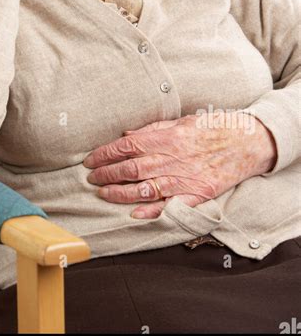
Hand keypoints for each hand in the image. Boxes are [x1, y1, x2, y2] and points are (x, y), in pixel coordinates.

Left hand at [82, 112, 276, 218]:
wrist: (245, 142)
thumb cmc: (210, 129)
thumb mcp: (180, 121)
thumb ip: (152, 130)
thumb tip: (126, 135)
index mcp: (166, 138)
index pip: (127, 146)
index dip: (105, 154)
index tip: (90, 160)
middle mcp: (172, 159)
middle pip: (131, 168)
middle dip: (106, 174)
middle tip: (91, 178)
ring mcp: (184, 178)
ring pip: (145, 188)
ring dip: (120, 192)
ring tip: (103, 193)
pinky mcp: (196, 194)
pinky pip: (170, 206)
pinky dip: (151, 212)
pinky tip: (133, 214)